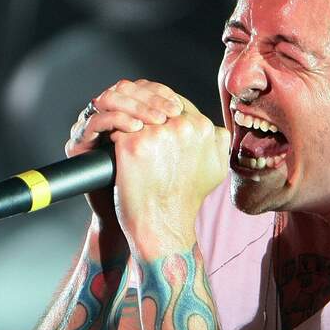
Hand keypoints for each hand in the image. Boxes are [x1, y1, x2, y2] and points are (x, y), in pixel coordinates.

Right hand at [66, 79, 185, 223]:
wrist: (136, 221)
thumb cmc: (164, 192)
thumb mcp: (187, 163)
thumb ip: (198, 143)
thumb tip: (219, 129)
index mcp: (133, 116)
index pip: (144, 89)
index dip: (160, 93)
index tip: (177, 106)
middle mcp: (112, 117)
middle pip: (127, 89)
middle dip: (150, 98)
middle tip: (169, 112)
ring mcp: (95, 128)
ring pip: (111, 99)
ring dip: (135, 106)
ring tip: (155, 121)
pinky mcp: (80, 142)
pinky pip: (96, 121)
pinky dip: (116, 120)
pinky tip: (135, 128)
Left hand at [112, 95, 229, 259]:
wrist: (162, 226)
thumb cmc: (186, 200)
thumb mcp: (216, 169)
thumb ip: (218, 142)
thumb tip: (212, 128)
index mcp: (203, 128)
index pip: (177, 104)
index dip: (162, 112)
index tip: (152, 123)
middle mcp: (181, 127)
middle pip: (155, 105)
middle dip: (143, 112)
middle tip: (133, 123)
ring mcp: (155, 134)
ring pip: (135, 113)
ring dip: (127, 119)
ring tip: (121, 131)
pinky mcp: (131, 144)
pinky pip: (117, 127)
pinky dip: (113, 135)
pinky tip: (111, 144)